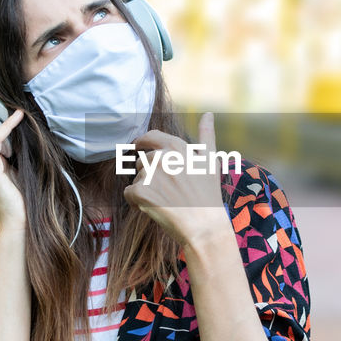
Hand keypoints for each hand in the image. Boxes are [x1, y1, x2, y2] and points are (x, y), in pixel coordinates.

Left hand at [123, 112, 231, 249]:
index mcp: (177, 147)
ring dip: (145, 188)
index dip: (142, 142)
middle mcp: (162, 157)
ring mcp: (150, 174)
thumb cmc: (208, 195)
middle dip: (149, 174)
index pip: (150, 137)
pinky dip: (137, 202)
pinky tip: (155, 208)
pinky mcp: (141, 192)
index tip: (138, 148)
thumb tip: (208, 114)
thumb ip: (206, 135)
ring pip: (136, 177)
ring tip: (165, 200)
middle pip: (142, 161)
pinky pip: (129, 193)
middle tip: (168, 190)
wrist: (204, 226)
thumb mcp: (210, 161)